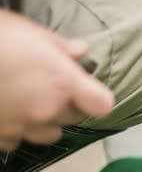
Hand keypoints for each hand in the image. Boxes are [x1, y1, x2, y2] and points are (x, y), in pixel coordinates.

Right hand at [0, 10, 113, 151]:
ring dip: (44, 120)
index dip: (97, 99)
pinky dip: (15, 130)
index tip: (89, 91)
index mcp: (61, 83)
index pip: (102, 105)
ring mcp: (21, 126)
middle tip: (50, 86)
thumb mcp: (26, 31)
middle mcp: (46, 110)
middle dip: (68, 104)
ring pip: (49, 134)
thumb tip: (79, 50)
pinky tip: (5, 111)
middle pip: (75, 118)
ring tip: (27, 101)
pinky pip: (16, 140)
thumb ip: (58, 45)